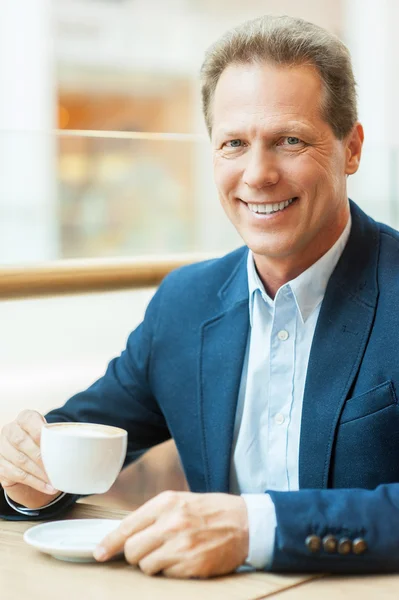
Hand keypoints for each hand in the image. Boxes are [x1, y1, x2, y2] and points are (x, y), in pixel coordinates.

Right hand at [0, 410, 58, 506]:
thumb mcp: (50, 434)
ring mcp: (2, 448)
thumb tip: (82, 444)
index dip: (39, 430)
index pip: (28, 419)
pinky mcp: (0, 466)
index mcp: (23, 418)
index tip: (52, 441)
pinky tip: (48, 487)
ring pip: (20, 461)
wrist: (27, 455)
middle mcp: (9, 430)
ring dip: (39, 473)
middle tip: (56, 467)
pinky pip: (17, 475)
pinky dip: (35, 482)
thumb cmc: (44, 442)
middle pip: (21, 442)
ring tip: (55, 481)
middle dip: (40, 456)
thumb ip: (59, 435)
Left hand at [94, 491, 248, 577]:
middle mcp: (171, 523)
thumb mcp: (180, 501)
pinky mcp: (192, 564)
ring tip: (171, 553)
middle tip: (150, 549)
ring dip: (153, 564)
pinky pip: (166, 575)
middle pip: (132, 550)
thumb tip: (126, 534)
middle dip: (136, 554)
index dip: (109, 543)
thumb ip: (153, 514)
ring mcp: (181, 545)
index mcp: (166, 503)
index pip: (127, 526)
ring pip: (146, 566)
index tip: (99, 553)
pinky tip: (184, 559)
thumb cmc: (209, 510)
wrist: (244, 523)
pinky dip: (170, 571)